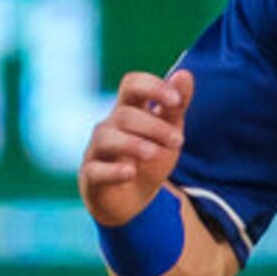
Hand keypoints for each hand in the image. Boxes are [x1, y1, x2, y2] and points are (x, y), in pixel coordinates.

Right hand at [79, 68, 195, 224]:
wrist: (133, 201)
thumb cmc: (149, 160)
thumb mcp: (169, 133)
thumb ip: (175, 107)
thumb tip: (185, 74)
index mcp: (129, 110)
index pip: (132, 85)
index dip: (152, 86)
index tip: (176, 100)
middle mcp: (110, 126)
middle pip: (125, 114)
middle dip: (154, 126)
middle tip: (178, 142)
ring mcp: (97, 151)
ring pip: (106, 138)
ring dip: (133, 144)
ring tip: (154, 153)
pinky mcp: (92, 176)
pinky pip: (96, 170)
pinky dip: (113, 171)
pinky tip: (130, 172)